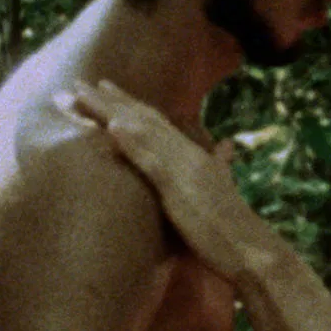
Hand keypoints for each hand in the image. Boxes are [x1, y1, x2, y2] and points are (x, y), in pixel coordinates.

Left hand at [67, 80, 284, 284]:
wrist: (250, 247)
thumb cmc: (233, 225)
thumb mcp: (223, 187)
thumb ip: (221, 164)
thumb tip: (227, 145)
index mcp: (194, 155)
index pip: (157, 122)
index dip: (130, 103)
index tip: (105, 88)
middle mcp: (187, 154)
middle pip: (143, 119)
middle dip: (110, 99)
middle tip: (79, 82)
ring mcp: (182, 169)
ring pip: (141, 131)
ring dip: (108, 111)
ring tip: (82, 94)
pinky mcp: (178, 189)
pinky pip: (151, 161)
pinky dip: (131, 141)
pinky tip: (112, 126)